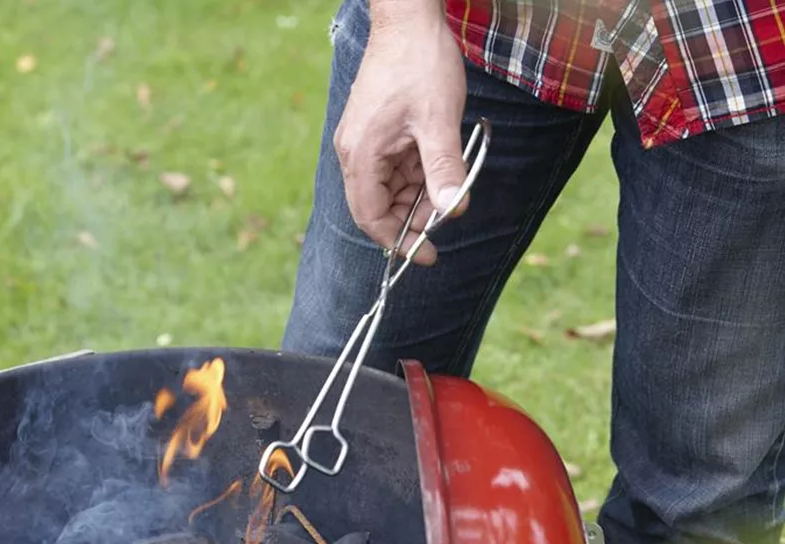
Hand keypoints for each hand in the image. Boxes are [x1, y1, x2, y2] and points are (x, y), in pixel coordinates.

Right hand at [333, 6, 467, 265]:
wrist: (408, 20)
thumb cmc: (420, 64)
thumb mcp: (439, 121)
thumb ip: (444, 169)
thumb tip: (453, 210)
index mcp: (362, 154)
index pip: (372, 216)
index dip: (399, 241)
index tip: (427, 255)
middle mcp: (355, 152)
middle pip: (378, 206)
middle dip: (411, 219)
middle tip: (445, 219)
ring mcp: (364, 142)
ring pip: (388, 187)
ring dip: (416, 196)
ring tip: (447, 189)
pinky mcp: (375, 132)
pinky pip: (392, 167)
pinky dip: (415, 175)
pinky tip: (437, 166)